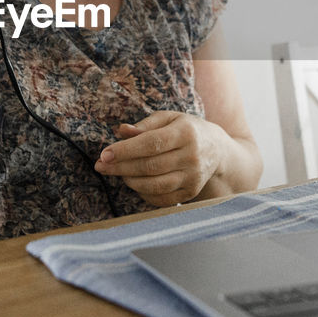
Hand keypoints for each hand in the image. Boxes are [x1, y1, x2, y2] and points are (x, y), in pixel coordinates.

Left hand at [95, 111, 227, 206]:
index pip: (151, 143)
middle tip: (100, 166)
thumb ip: (144, 125)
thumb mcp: (169, 118)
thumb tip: (121, 131)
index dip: (125, 150)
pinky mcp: (191, 193)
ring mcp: (193, 177)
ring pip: (154, 185)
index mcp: (186, 133)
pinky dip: (143, 193)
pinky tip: (134, 183)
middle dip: (121, 167)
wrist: (216, 150)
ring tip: (117, 173)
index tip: (104, 154)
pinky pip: (161, 198)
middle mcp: (192, 156)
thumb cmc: (185, 130)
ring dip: (130, 181)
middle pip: (150, 166)